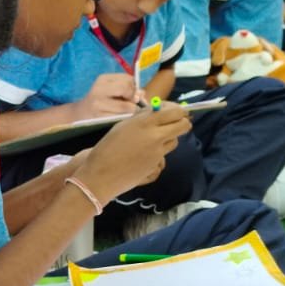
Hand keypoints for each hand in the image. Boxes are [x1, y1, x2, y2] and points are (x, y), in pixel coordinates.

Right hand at [74, 102, 189, 204]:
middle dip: (181, 123)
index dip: (177, 110)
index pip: (175, 111)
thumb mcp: (124, 125)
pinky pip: (164, 155)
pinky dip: (158, 153)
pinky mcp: (156, 166)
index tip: (171, 111)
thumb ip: (143, 117)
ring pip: (175, 141)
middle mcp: (155, 136)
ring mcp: (158, 152)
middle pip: (183, 125)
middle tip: (173, 123)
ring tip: (153, 140)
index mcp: (145, 122)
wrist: (101, 174)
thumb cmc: (107, 147)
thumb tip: (157, 111)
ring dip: (169, 138)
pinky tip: (144, 154)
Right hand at [77, 72, 142, 119]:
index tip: (132, 94)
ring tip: (128, 111)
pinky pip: (121, 117)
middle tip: (132, 103)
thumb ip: (128, 89)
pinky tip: (121, 117)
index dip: (134, 87)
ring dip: (132, 110)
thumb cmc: (100, 101)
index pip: (128, 79)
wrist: (80, 114)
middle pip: (126, 88)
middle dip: (133, 97)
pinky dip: (126, 118)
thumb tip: (143, 94)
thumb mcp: (110, 90)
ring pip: (126, 106)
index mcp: (103, 79)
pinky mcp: (100, 117)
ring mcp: (98, 104)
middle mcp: (99, 89)